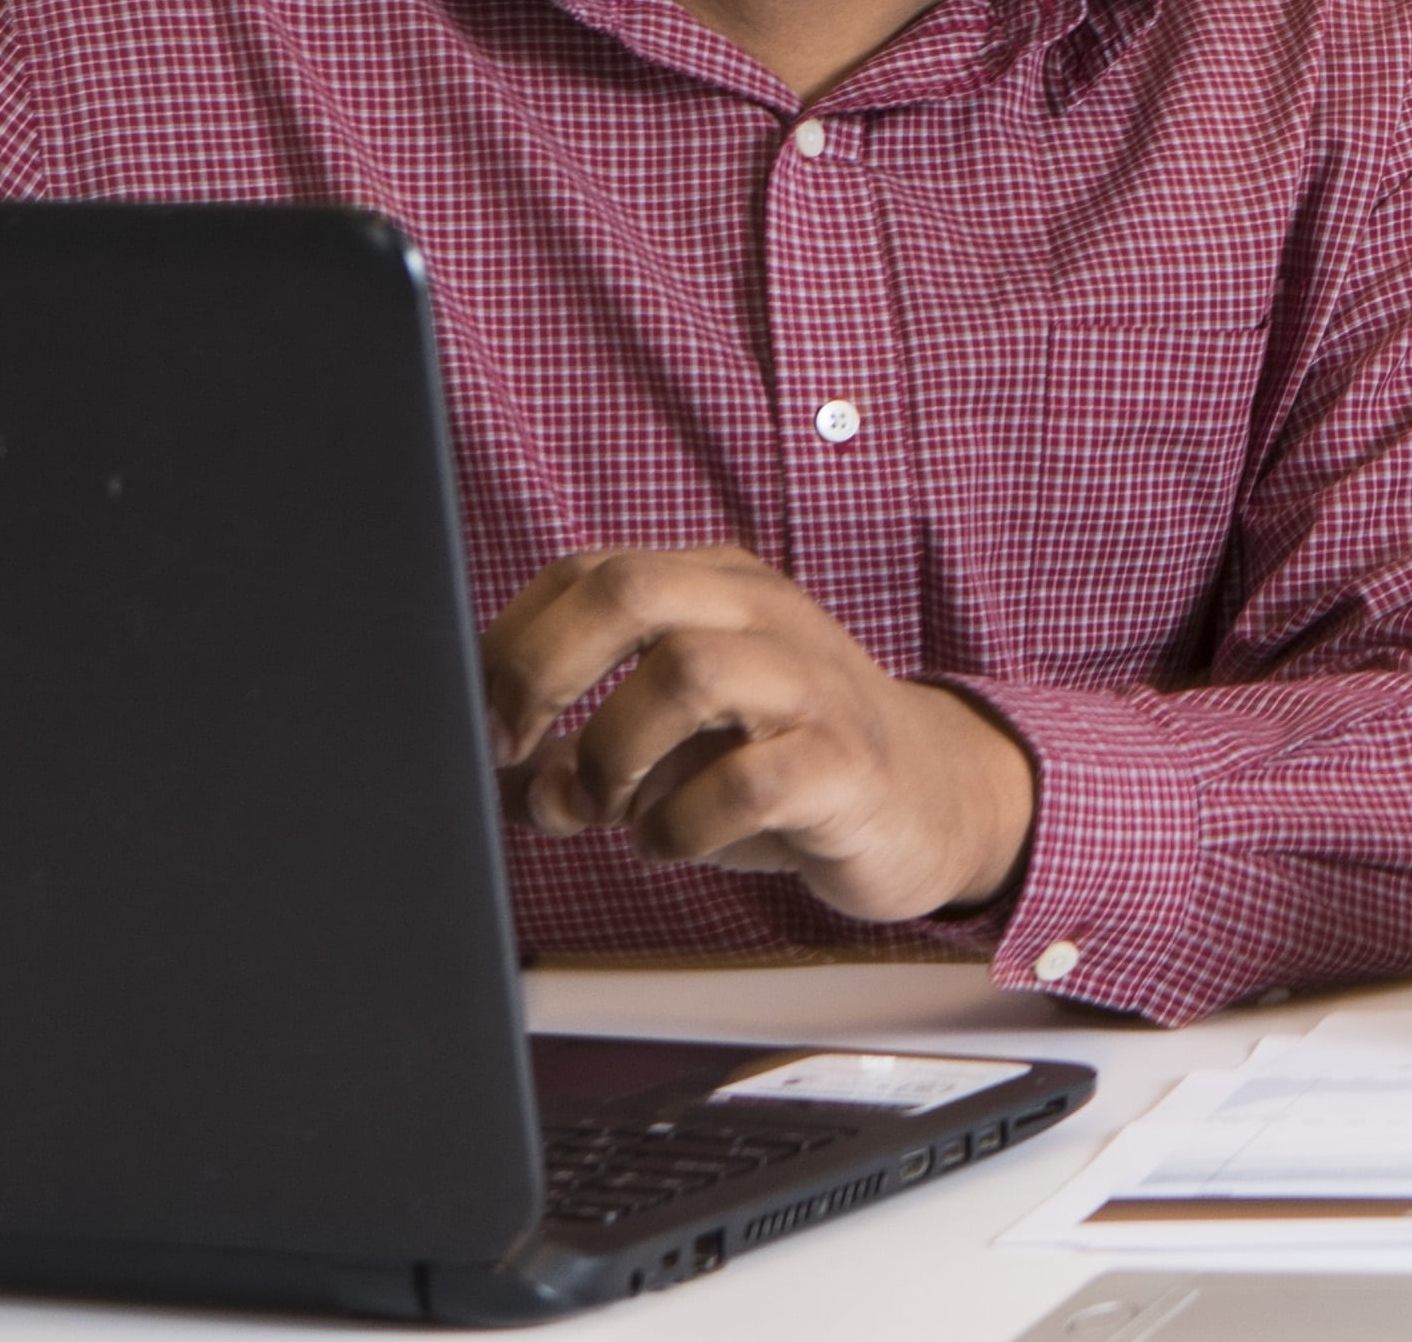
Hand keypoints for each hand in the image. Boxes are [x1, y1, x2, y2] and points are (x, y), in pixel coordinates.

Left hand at [481, 545, 1039, 924]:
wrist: (928, 796)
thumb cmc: (781, 760)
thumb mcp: (672, 740)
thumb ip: (578, 752)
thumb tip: (495, 778)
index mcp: (715, 586)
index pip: (585, 572)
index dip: (509, 645)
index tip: (483, 722)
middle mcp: (761, 615)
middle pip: (628, 590)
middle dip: (543, 674)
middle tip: (517, 751)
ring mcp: (809, 683)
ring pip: (686, 669)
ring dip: (611, 754)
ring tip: (605, 808)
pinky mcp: (844, 762)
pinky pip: (747, 780)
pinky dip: (680, 825)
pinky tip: (672, 840)